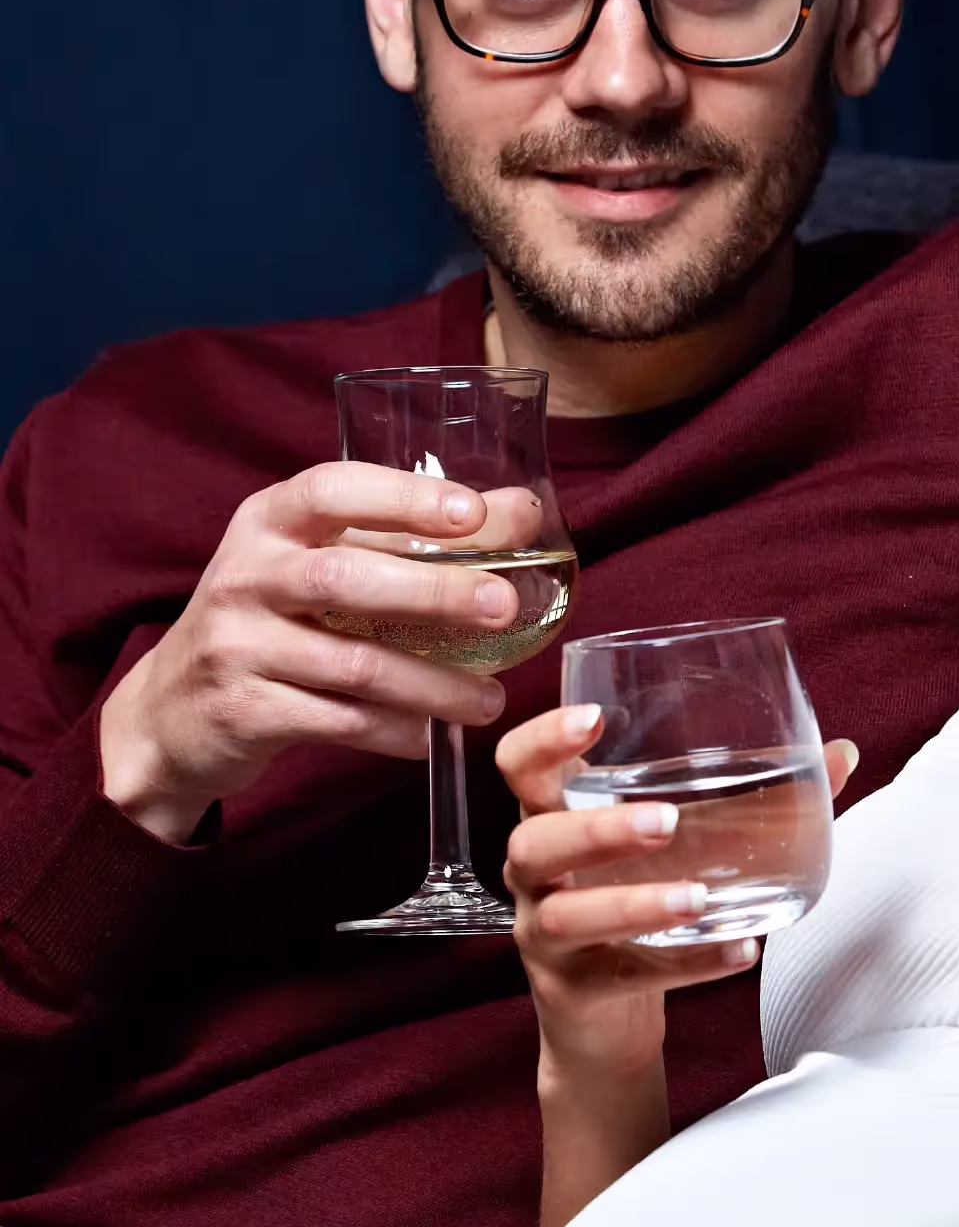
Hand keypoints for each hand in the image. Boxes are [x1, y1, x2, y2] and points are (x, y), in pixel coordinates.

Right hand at [99, 463, 519, 843]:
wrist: (169, 712)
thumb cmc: (271, 619)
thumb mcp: (317, 562)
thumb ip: (405, 537)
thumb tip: (522, 512)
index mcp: (268, 522)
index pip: (332, 489)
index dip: (405, 497)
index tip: (475, 512)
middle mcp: (246, 575)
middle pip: (345, 577)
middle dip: (434, 592)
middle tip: (504, 607)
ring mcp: (238, 645)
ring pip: (352, 663)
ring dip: (433, 684)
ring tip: (490, 700)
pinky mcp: (243, 710)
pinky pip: (339, 721)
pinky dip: (396, 731)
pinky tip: (433, 737)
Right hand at [498, 707, 858, 1080]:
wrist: (606, 1026)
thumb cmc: (641, 900)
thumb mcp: (686, 845)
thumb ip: (756, 798)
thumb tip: (841, 753)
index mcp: (555, 818)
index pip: (518, 767)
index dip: (543, 738)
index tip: (593, 718)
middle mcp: (536, 875)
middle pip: (535, 841)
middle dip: (597, 828)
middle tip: (668, 820)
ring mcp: (545, 938)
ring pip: (568, 916)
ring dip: (635, 904)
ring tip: (699, 897)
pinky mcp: (572, 994)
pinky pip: (623, 978)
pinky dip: (687, 965)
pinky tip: (741, 952)